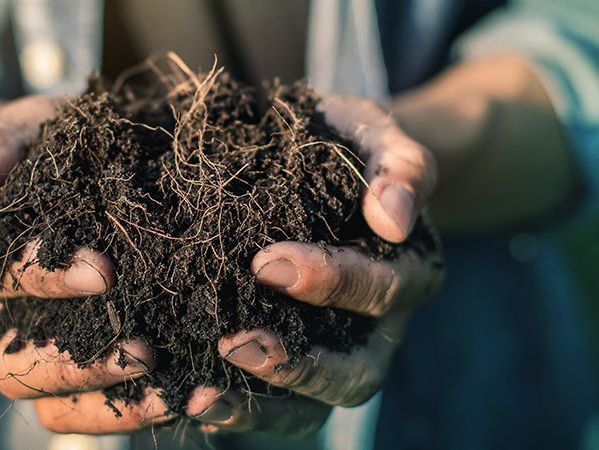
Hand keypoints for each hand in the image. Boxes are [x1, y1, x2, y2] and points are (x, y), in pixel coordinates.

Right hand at [0, 96, 174, 431]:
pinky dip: (125, 412)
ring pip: (44, 397)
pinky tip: (182, 396)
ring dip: (106, 396)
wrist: (73, 175)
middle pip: (11, 358)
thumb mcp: (25, 129)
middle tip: (144, 345)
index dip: (40, 276)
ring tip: (172, 387)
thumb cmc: (47, 150)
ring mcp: (24, 351)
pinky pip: (78, 413)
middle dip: (77, 357)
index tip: (105, 270)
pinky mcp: (64, 376)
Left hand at [192, 96, 443, 433]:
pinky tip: (191, 402)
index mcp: (407, 270)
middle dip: (298, 365)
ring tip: (202, 396)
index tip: (265, 262)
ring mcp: (337, 353)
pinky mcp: (293, 364)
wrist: (314, 156)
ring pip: (317, 408)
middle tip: (234, 342)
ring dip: (262, 406)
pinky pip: (277, 410)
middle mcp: (377, 326)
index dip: (331, 284)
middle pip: (357, 372)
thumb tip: (395, 220)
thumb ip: (397, 164)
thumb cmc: (341, 142)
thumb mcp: (370, 133)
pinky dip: (239, 412)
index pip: (382, 290)